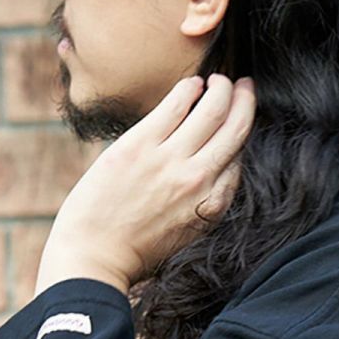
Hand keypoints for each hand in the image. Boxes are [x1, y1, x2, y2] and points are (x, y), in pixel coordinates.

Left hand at [35, 72, 256, 297]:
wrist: (93, 258)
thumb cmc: (135, 253)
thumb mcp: (185, 236)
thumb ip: (203, 204)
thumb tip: (213, 172)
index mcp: (212, 207)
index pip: (238, 160)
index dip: (241, 136)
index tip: (240, 120)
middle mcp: (199, 181)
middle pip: (236, 129)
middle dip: (245, 102)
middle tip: (245, 86)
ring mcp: (170, 160)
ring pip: (212, 110)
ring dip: (221, 88)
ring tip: (219, 80)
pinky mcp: (141, 144)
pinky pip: (176, 104)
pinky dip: (189, 89)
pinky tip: (192, 84)